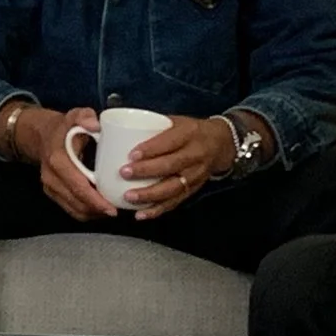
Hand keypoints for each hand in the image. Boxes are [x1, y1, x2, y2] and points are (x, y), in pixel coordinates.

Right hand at [29, 107, 116, 222]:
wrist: (42, 135)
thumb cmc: (64, 127)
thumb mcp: (75, 115)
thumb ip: (85, 116)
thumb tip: (96, 125)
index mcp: (57, 160)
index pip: (78, 187)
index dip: (95, 200)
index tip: (112, 208)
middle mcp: (51, 177)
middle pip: (76, 202)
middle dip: (97, 211)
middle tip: (116, 211)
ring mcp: (50, 186)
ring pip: (73, 209)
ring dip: (92, 213)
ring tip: (110, 211)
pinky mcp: (52, 192)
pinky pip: (70, 208)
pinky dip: (86, 212)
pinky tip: (98, 209)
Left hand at [118, 115, 238, 220]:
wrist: (220, 144)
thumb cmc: (190, 131)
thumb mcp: (176, 121)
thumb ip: (152, 126)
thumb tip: (115, 128)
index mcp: (189, 134)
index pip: (170, 142)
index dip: (151, 149)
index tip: (131, 154)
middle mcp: (195, 155)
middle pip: (170, 165)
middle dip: (146, 171)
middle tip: (124, 173)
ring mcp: (196, 175)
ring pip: (173, 187)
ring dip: (150, 194)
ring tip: (129, 197)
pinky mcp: (193, 190)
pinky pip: (175, 202)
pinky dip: (157, 210)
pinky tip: (141, 214)